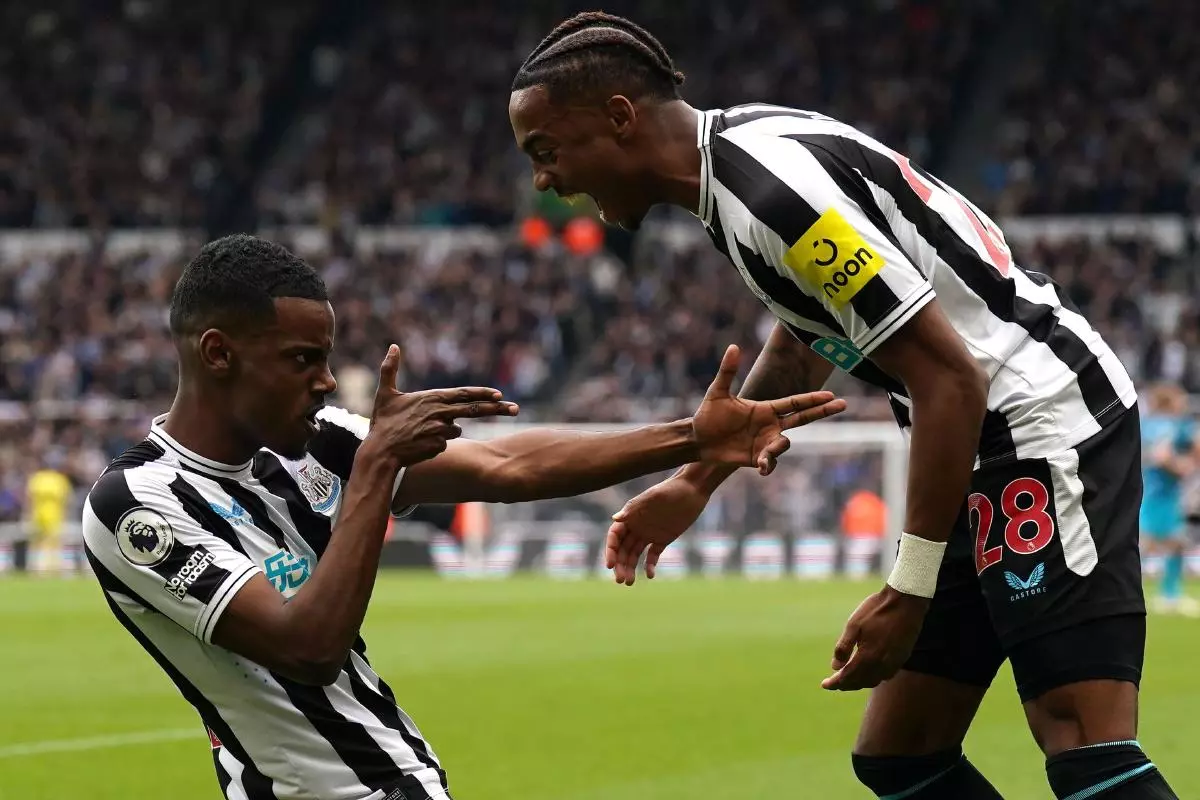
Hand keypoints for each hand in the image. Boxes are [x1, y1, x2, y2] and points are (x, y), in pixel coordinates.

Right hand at [363, 344, 518, 466]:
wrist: (380, 452)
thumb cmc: (383, 423)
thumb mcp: (385, 393)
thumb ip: (390, 369)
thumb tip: (392, 346)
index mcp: (432, 398)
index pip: (464, 394)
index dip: (483, 393)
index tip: (499, 394)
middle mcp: (440, 413)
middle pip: (475, 410)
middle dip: (498, 409)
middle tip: (516, 409)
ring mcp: (441, 430)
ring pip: (455, 430)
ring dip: (444, 431)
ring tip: (420, 433)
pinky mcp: (440, 446)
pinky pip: (445, 443)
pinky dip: (436, 443)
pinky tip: (420, 444)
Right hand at [605, 475, 710, 584]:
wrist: (693, 489)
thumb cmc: (671, 489)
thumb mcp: (653, 497)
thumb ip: (634, 508)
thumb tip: (614, 518)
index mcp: (631, 516)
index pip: (614, 536)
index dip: (610, 551)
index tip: (610, 565)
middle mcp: (637, 526)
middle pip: (623, 549)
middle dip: (620, 565)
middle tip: (621, 580)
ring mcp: (649, 533)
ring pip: (635, 554)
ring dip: (630, 568)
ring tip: (629, 582)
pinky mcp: (663, 539)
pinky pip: (653, 555)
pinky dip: (650, 565)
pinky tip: (651, 575)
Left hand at [692, 345, 845, 474]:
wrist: (698, 440)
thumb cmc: (707, 415)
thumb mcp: (717, 392)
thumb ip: (727, 371)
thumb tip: (733, 346)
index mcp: (765, 408)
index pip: (794, 402)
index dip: (812, 399)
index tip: (831, 395)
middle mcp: (770, 424)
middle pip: (803, 418)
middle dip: (822, 412)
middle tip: (843, 405)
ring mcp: (765, 442)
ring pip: (784, 444)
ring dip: (777, 450)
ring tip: (763, 457)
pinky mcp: (758, 458)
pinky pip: (771, 463)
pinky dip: (769, 465)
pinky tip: (761, 469)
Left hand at [821, 585, 929, 690]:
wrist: (905, 602)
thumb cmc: (876, 610)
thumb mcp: (854, 624)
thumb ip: (844, 647)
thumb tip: (834, 666)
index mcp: (867, 656)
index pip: (848, 677)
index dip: (835, 683)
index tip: (825, 685)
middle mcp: (882, 664)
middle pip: (861, 682)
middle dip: (846, 684)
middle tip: (834, 682)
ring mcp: (894, 662)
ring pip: (874, 681)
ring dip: (860, 683)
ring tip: (848, 678)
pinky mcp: (902, 657)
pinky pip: (886, 675)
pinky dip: (874, 678)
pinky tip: (868, 671)